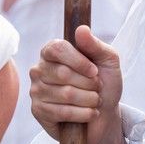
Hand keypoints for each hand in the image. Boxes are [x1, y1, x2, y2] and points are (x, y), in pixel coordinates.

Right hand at [30, 25, 126, 143]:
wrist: (105, 114)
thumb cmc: (104, 83)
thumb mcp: (108, 61)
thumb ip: (95, 45)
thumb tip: (81, 29)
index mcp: (53, 51)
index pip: (57, 48)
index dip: (78, 61)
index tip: (94, 71)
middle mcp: (40, 69)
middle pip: (63, 73)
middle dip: (89, 84)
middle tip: (97, 87)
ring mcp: (36, 90)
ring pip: (66, 94)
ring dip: (89, 100)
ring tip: (94, 100)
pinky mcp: (38, 111)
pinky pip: (62, 112)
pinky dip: (83, 114)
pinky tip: (89, 113)